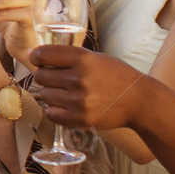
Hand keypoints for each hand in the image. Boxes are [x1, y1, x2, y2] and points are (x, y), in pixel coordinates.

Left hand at [30, 44, 149, 128]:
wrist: (139, 101)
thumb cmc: (116, 76)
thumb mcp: (96, 58)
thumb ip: (68, 56)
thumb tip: (34, 55)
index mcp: (83, 59)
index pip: (44, 54)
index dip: (36, 56)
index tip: (36, 59)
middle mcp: (79, 79)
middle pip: (40, 76)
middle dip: (44, 76)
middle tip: (56, 78)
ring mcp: (79, 101)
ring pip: (45, 95)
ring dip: (51, 93)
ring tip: (66, 93)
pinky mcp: (81, 119)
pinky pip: (51, 114)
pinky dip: (54, 110)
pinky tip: (65, 106)